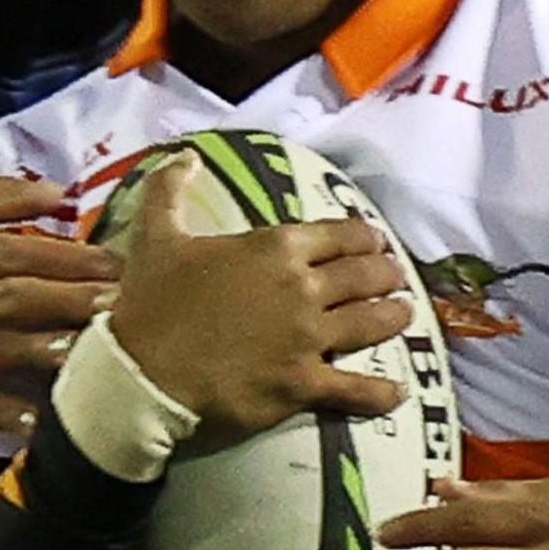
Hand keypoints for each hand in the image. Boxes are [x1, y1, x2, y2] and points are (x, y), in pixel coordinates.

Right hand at [0, 165, 119, 435]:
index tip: (118, 265)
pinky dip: (7, 415)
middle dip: (74, 304)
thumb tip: (60, 194)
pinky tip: (46, 421)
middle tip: (127, 308)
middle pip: (15, 302)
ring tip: (99, 355)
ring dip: (49, 355)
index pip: (15, 254)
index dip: (69, 260)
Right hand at [106, 153, 411, 445]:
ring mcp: (308, 338)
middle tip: (394, 276)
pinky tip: (398, 393)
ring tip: (405, 314)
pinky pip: (355, 389)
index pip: (339, 235)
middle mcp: (302, 288)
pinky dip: (381, 393)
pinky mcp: (303, 384)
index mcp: (275, 248)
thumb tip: (183, 156)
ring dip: (394, 317)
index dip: (364, 237)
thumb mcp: (156, 237)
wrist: (143, 373)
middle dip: (385, 274)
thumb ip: (170, 191)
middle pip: (363, 276)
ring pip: (371, 323)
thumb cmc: (152, 303)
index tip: (374, 241)